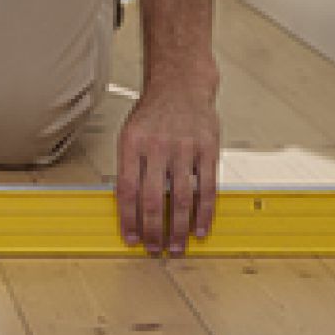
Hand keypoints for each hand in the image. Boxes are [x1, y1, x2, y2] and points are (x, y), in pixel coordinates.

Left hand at [115, 85, 219, 255]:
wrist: (180, 85)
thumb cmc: (153, 113)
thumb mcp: (130, 134)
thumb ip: (130, 167)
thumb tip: (127, 207)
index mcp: (132, 143)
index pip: (126, 189)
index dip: (128, 218)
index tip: (130, 238)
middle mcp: (157, 146)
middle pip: (153, 198)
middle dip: (153, 229)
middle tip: (154, 250)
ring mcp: (184, 148)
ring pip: (181, 197)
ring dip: (178, 228)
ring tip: (175, 247)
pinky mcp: (208, 150)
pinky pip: (207, 188)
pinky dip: (204, 213)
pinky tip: (200, 229)